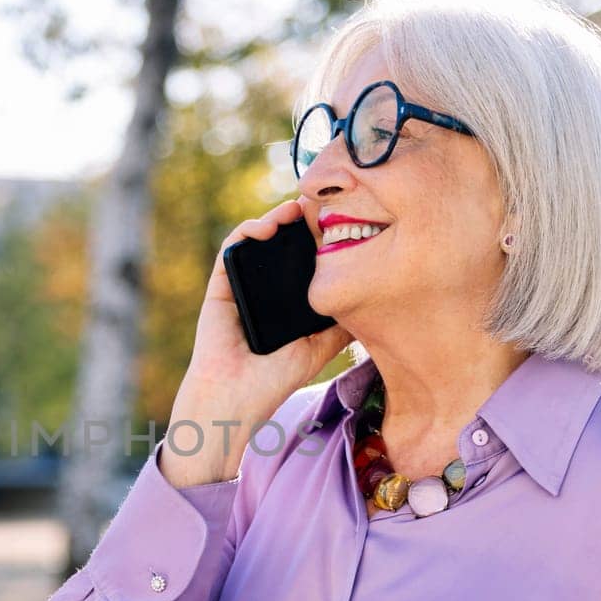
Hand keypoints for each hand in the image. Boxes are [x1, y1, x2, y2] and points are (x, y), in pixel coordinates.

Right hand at [163, 198, 352, 486]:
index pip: (307, 256)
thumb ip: (342, 325)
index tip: (345, 218)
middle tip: (326, 201)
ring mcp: (243, 282)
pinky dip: (248, 231)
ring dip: (277, 216)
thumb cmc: (273, 380)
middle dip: (303, 218)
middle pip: (285, 241)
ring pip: (259, 237)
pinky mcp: (221, 283)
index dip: (323, 235)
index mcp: (288, 298)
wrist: (235, 398)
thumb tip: (379, 302)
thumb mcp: (320, 347)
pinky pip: (232, 248)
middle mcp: (266, 286)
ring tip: (298, 208)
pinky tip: (269, 227)